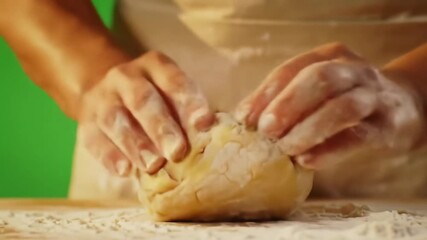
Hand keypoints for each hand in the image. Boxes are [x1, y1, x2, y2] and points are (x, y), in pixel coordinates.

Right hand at [77, 51, 214, 175]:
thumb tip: (209, 136)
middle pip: (142, 100)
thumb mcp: (171, 93)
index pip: (174, 80)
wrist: (106, 91)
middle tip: (178, 151)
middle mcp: (126, 77)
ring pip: (116, 120)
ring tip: (153, 165)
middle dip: (161, 127)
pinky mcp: (86, 122)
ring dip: (136, 144)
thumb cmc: (154, 99)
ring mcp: (103, 98)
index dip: (190, 101)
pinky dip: (110, 156)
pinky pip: (94, 138)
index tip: (204, 124)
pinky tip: (125, 171)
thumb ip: (187, 111)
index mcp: (155, 66)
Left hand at [235, 43, 424, 168]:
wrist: (404, 105)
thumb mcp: (318, 90)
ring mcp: (374, 95)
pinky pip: (358, 136)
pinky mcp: (388, 124)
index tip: (244, 118)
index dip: (265, 93)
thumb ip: (286, 100)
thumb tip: (245, 119)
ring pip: (342, 106)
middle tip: (265, 130)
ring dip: (308, 128)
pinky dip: (330, 149)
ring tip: (285, 148)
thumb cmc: (346, 99)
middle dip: (287, 104)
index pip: (291, 69)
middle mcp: (352, 70)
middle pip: (319, 79)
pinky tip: (307, 160)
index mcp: (328, 56)